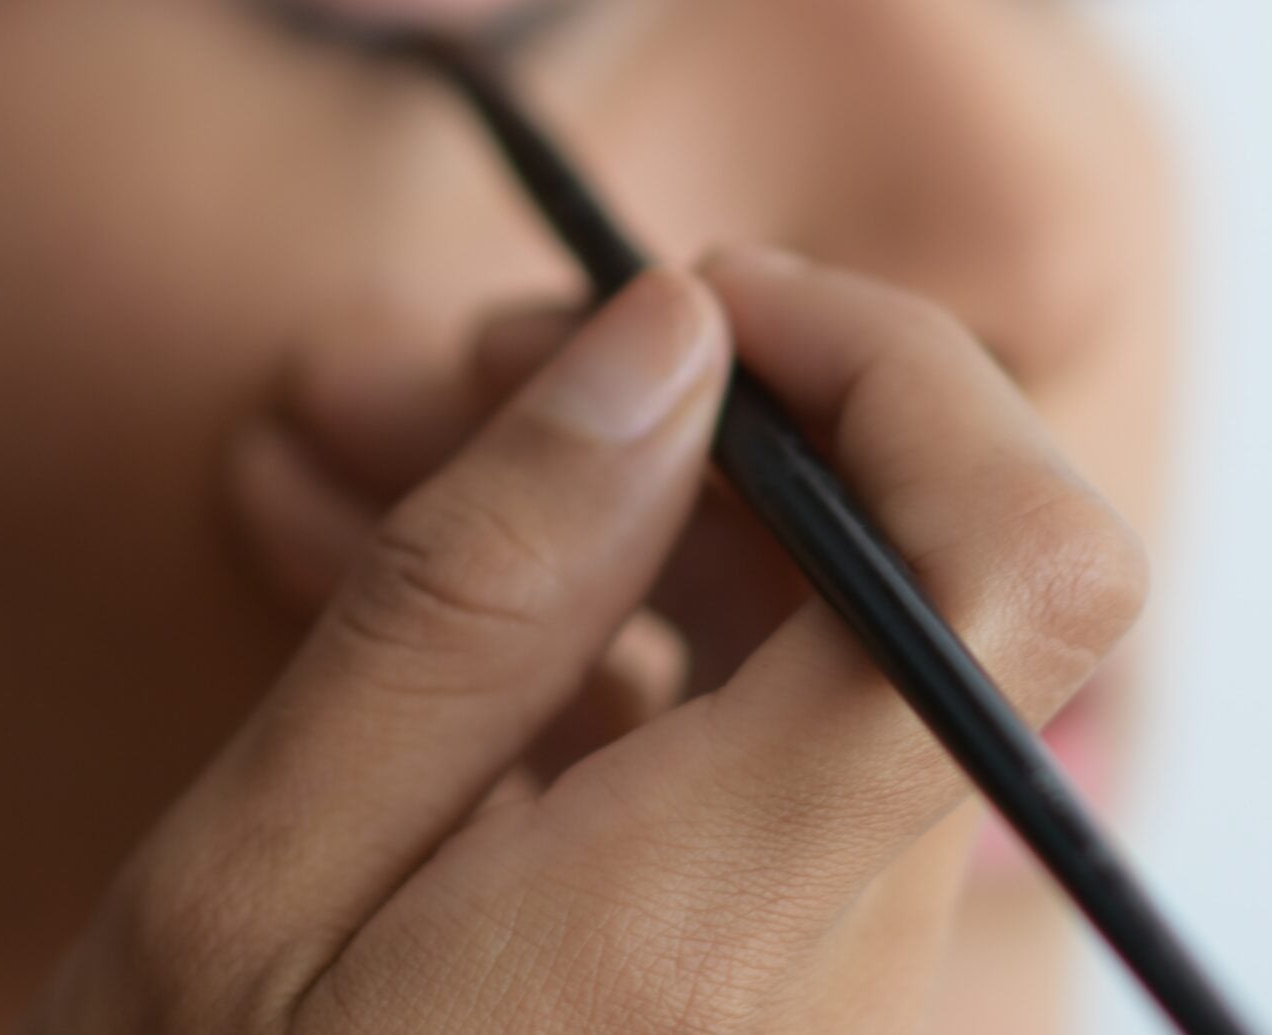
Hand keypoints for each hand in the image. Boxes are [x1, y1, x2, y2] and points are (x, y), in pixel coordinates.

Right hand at [31, 250, 1147, 1032]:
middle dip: (708, 414)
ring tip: (393, 468)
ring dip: (642, 518)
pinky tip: (446, 634)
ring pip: (829, 642)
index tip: (702, 305)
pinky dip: (631, 646)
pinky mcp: (792, 984)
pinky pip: (769, 748)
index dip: (904, 372)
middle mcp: (852, 949)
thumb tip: (666, 340)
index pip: (1019, 566)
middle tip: (464, 369)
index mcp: (730, 916)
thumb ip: (474, 600)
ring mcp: (840, 974)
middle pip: (921, 568)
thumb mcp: (252, 898)